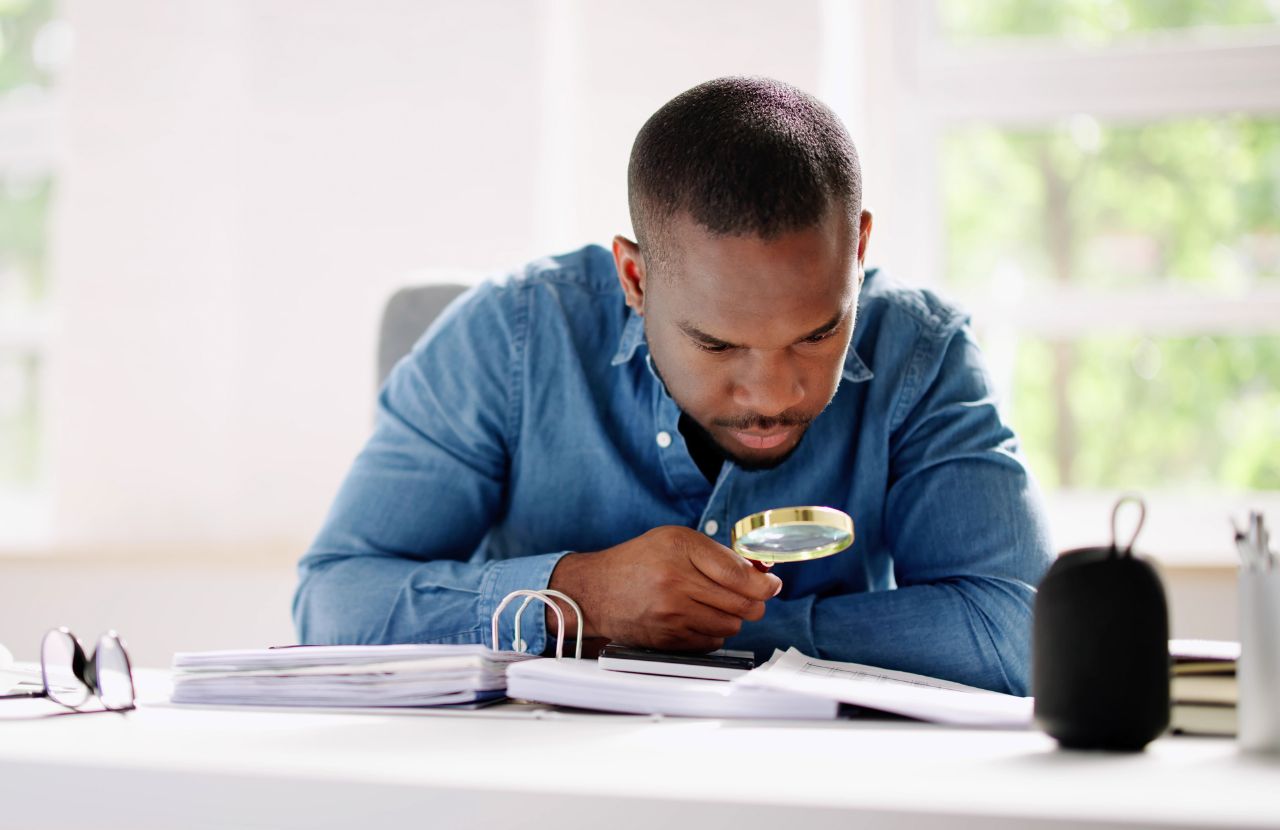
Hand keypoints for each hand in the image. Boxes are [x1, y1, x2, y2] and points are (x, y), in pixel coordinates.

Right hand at [545, 525, 782, 651]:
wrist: (595, 590)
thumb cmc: (638, 561)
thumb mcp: (675, 540)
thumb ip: (718, 554)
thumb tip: (761, 572)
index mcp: (680, 548)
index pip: (739, 573)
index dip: (765, 583)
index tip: (772, 584)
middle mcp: (676, 581)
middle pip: (743, 604)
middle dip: (754, 601)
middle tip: (750, 596)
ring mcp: (671, 614)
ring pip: (732, 625)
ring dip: (732, 617)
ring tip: (714, 605)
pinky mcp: (668, 639)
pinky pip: (712, 641)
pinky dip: (713, 632)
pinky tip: (697, 618)